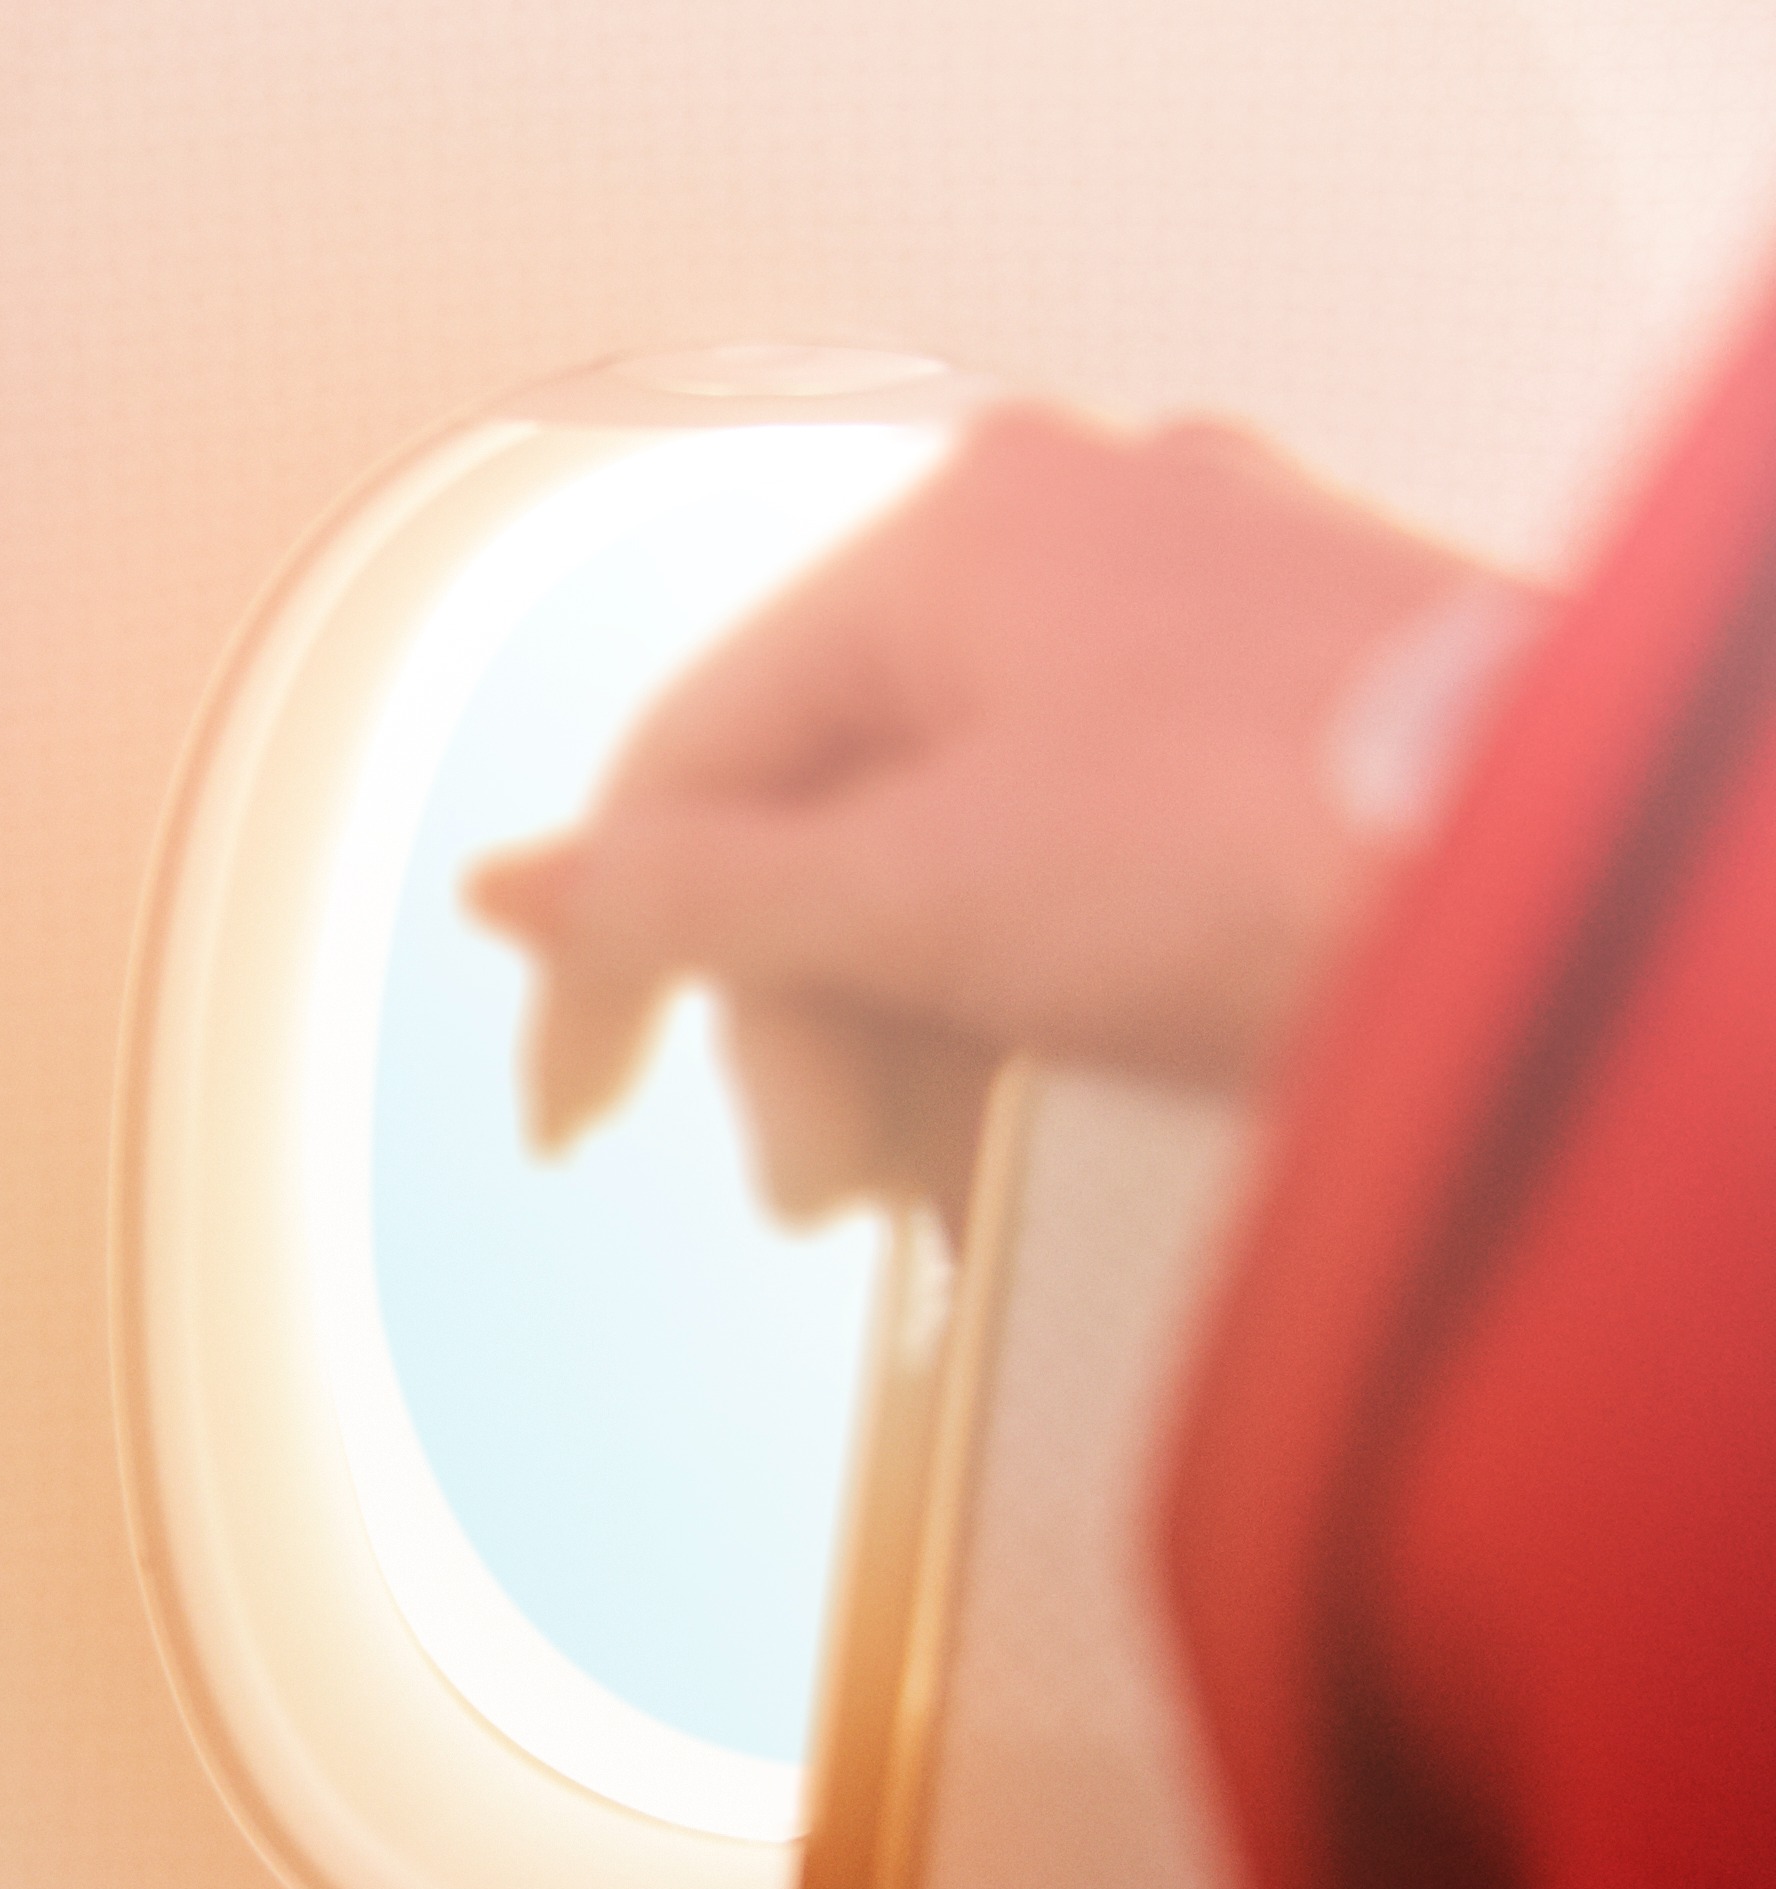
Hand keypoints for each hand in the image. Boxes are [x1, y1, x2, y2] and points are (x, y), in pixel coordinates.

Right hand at [471, 405, 1504, 1215]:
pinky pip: (1092, 853)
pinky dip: (1043, 985)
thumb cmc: (1280, 846)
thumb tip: (513, 894)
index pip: (690, 757)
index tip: (575, 1105)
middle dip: (811, 1025)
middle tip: (827, 1180)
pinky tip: (1050, 1095)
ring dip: (922, 1028)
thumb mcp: (908, 896)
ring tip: (944, 1173)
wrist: (1558, 897)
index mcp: (963, 526)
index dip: (608, 955)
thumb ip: (680, 903)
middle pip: (834, 811)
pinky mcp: (1305, 712)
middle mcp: (1086, 531)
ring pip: (961, 840)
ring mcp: (1210, 613)